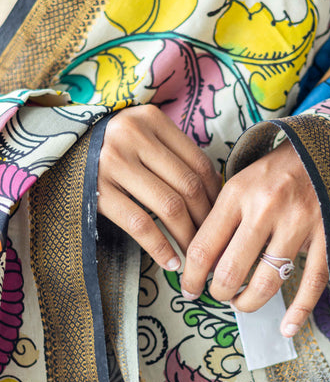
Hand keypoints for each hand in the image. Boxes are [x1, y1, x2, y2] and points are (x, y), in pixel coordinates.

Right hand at [97, 104, 220, 269]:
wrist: (56, 150)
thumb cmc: (109, 147)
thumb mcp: (140, 136)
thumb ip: (171, 155)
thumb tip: (214, 197)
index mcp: (151, 119)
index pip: (199, 163)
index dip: (216, 197)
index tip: (220, 219)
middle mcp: (132, 135)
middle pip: (188, 186)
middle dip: (206, 221)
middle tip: (211, 244)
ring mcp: (112, 162)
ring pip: (169, 206)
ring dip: (187, 238)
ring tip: (194, 256)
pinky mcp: (96, 189)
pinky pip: (140, 224)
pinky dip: (160, 247)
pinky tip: (170, 262)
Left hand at [181, 139, 327, 336]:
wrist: (323, 150)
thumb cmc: (273, 173)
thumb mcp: (238, 183)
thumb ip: (219, 219)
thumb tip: (198, 265)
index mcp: (237, 194)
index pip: (204, 247)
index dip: (191, 277)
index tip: (188, 289)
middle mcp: (266, 208)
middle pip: (232, 271)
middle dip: (219, 292)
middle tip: (219, 294)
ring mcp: (299, 223)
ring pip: (267, 281)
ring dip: (249, 302)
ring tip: (242, 302)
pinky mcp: (327, 236)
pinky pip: (311, 283)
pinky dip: (298, 311)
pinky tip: (286, 326)